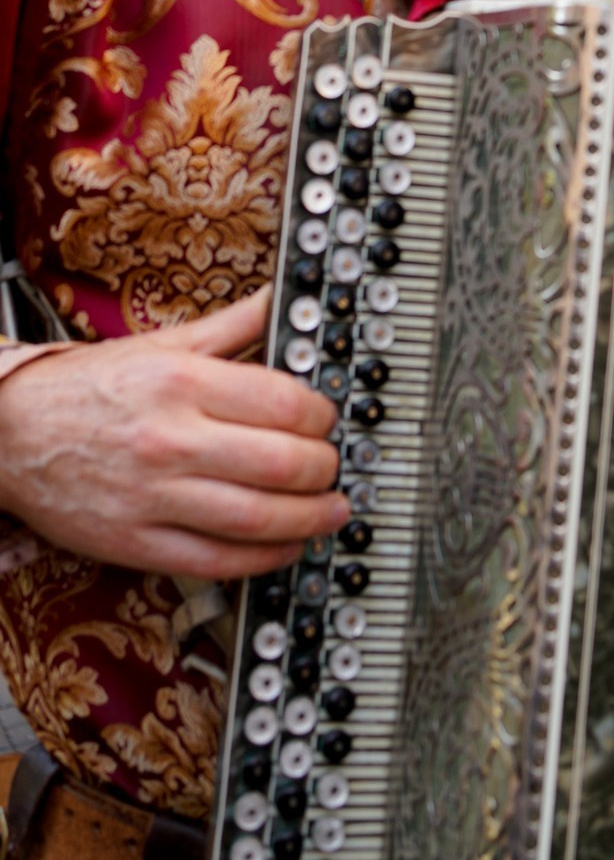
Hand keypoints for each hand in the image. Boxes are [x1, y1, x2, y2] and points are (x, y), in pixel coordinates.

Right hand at [0, 289, 346, 578]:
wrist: (11, 431)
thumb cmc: (89, 387)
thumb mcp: (164, 341)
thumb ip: (234, 323)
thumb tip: (285, 298)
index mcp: (181, 382)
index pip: (284, 403)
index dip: (323, 417)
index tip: (329, 421)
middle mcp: (169, 439)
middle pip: (280, 464)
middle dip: (325, 469)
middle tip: (335, 468)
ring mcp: (151, 497)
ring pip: (255, 518)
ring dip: (309, 520)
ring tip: (329, 511)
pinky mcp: (135, 543)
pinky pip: (215, 561)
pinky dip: (262, 559)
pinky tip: (284, 547)